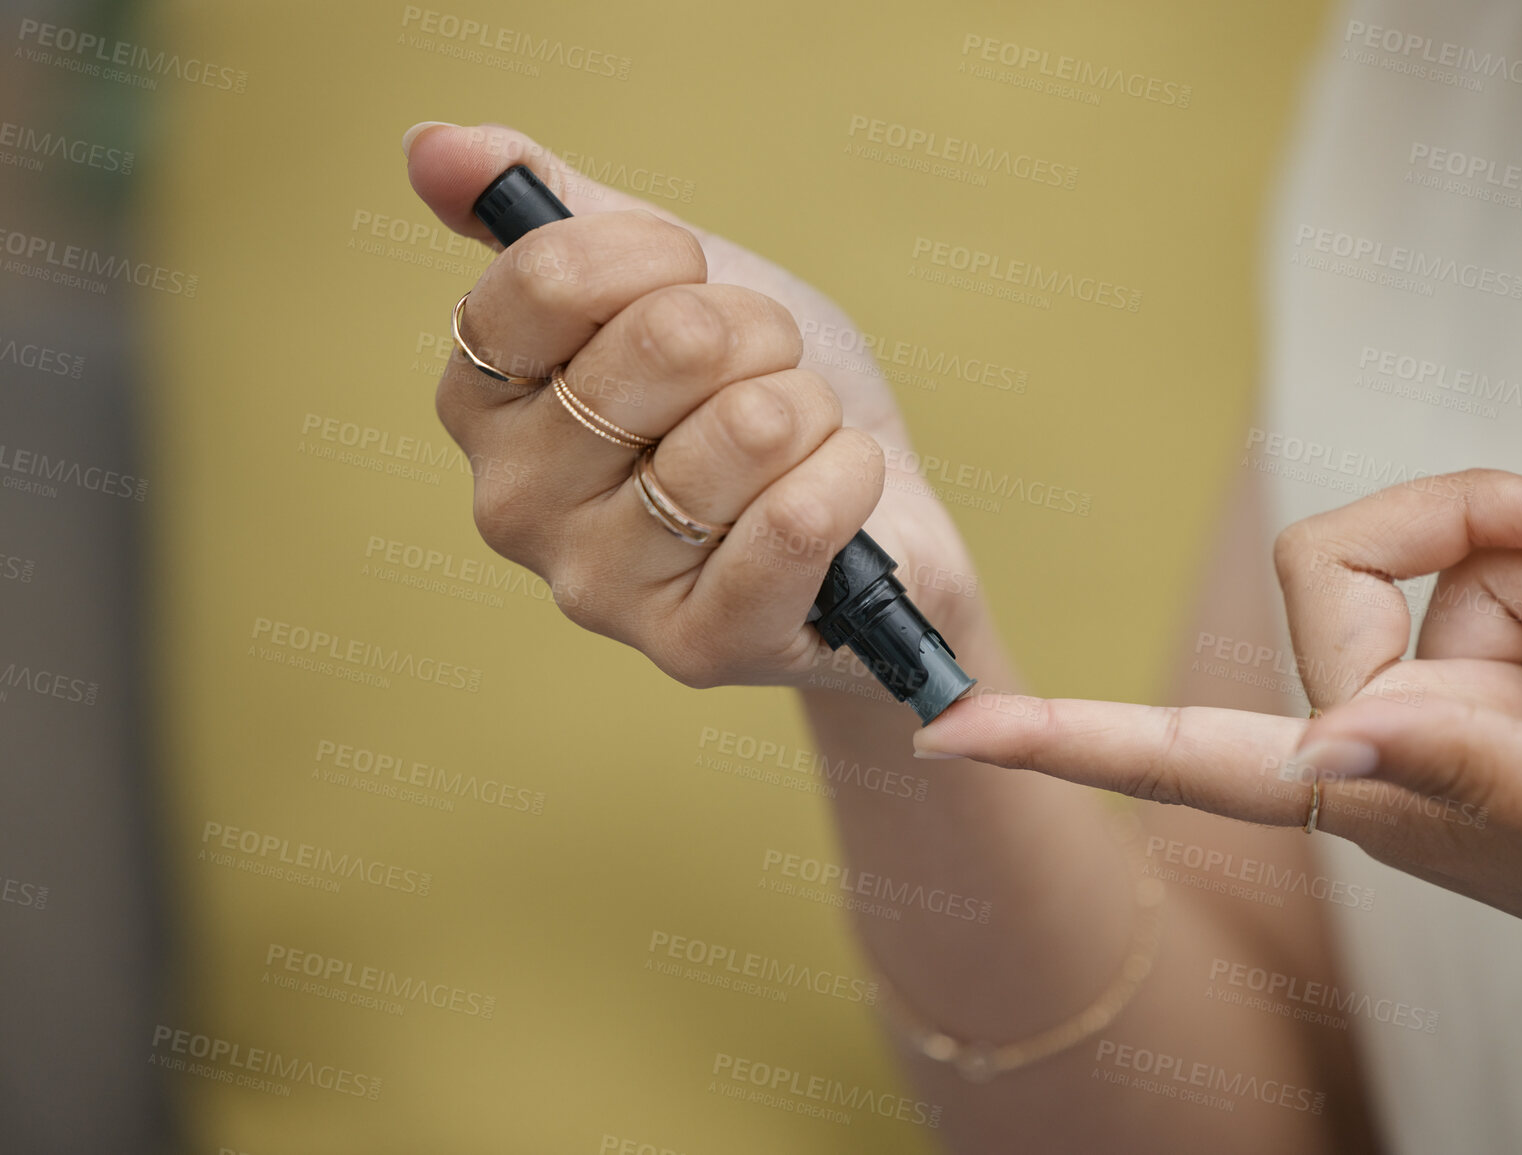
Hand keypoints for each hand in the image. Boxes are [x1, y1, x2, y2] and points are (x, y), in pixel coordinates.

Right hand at [404, 123, 987, 689]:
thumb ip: (553, 213)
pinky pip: (792, 522)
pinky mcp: (692, 649)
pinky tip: (837, 487)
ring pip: (744, 430)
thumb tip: (432, 146)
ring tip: (797, 441)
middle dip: (756, 334)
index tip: (695, 275)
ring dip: (808, 411)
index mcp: (484, 401)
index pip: (549, 279)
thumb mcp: (667, 276)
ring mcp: (599, 586)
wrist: (867, 507)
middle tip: (763, 373)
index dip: (658, 256)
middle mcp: (513, 502)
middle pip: (662, 344)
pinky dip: (846, 479)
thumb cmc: (755, 389)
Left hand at [912, 470, 1521, 1003]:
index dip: (1059, 745)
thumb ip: (1476, 773)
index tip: (944, 736)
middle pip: (1340, 556)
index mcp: (1363, 796)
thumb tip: (1323, 745)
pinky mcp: (1507, 680)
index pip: (1174, 761)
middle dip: (1477, 524)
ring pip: (1459, 560)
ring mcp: (1442, 708)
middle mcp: (1379, 743)